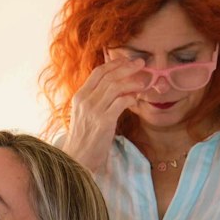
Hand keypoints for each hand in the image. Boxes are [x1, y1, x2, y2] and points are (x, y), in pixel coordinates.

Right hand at [62, 58, 151, 172]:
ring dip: (131, 81)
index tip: (127, 61)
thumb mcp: (85, 114)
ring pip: (115, 86)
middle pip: (108, 76)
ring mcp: (93, 111)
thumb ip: (97, 100)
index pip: (98, 72)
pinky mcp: (103, 122)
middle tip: (141, 63)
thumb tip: (117, 88)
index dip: (114, 64)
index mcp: (80, 96)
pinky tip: (136, 99)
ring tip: (143, 82)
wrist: (76, 159)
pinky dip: (130, 97)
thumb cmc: (84, 138)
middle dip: (127, 67)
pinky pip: (120, 102)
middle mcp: (85, 100)